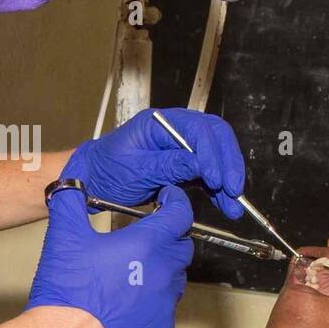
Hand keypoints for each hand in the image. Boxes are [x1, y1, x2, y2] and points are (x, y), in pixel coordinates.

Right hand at [25, 182, 194, 327]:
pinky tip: (128, 304)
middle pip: (182, 247)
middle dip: (169, 237)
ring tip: (134, 272)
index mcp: (147, 245)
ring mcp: (165, 305)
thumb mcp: (63, 236)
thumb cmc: (67, 291)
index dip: (175, 202)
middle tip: (147, 237)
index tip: (168, 200)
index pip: (180, 214)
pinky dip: (153, 302)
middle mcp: (164, 273)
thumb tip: (71, 182)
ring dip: (162, 271)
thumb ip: (70, 201)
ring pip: (175, 280)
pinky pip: (165, 310)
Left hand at [64, 107, 245, 220]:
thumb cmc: (107, 169)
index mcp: (160, 122)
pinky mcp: (184, 166)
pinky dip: (218, 190)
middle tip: (233, 189)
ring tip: (234, 205)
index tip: (215, 178)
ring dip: (227, 180)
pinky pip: (208, 174)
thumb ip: (168, 165)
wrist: (94, 181)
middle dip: (227, 163)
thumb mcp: (135, 169)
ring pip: (216, 157)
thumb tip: (199, 165)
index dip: (211, 153)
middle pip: (215, 137)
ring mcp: (182, 147)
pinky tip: (226, 205)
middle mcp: (175, 130)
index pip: (198, 129)